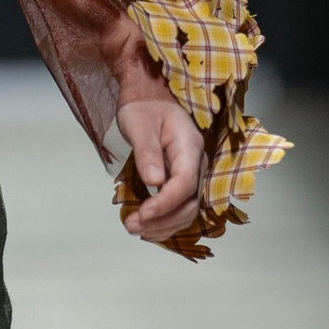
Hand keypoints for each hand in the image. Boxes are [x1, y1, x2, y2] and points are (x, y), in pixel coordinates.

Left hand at [115, 95, 204, 242]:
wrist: (150, 100)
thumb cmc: (143, 108)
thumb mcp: (139, 125)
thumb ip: (147, 153)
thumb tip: (154, 182)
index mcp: (190, 147)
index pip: (185, 183)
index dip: (165, 202)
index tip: (143, 214)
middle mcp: (197, 164)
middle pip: (190, 203)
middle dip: (163, 219)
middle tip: (131, 225)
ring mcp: (192, 174)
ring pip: (187, 210)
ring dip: (163, 226)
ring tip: (134, 229)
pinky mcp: (182, 182)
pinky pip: (180, 208)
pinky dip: (165, 222)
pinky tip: (146, 229)